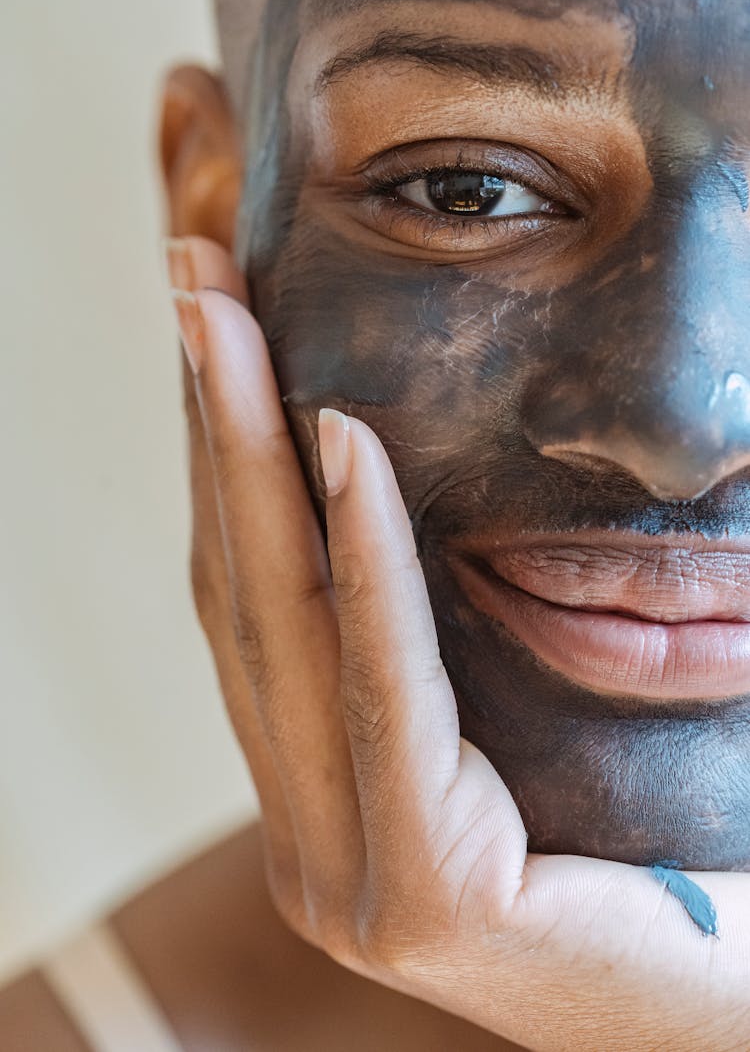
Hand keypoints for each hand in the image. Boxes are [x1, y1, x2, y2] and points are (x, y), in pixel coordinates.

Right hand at [168, 237, 749, 1051]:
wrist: (740, 983)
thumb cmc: (649, 834)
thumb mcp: (503, 704)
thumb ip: (424, 637)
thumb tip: (373, 481)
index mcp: (322, 790)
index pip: (255, 600)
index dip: (220, 457)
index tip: (211, 329)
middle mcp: (309, 834)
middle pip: (249, 596)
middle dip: (211, 429)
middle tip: (193, 283)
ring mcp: (348, 879)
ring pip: (289, 630)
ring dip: (252, 461)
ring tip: (225, 325)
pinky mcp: (418, 895)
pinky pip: (383, 691)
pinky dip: (362, 559)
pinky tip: (342, 439)